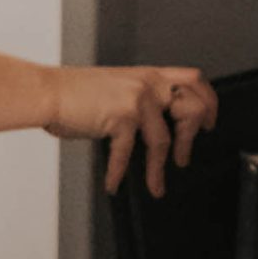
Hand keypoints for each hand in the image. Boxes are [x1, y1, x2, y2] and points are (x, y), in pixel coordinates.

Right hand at [44, 65, 218, 196]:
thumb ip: (138, 100)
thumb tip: (153, 126)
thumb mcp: (114, 87)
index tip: (210, 119)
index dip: (208, 100)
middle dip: (194, 135)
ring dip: (159, 169)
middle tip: (186, 154)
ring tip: (156, 184)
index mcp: (148, 75)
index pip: (193, 79)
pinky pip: (129, 153)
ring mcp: (137, 99)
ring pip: (164, 140)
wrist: (47, 92)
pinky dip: (120, 173)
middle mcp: (147, 84)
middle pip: (192, 105)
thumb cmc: (73, 93)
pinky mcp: (122, 117)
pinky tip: (114, 183)